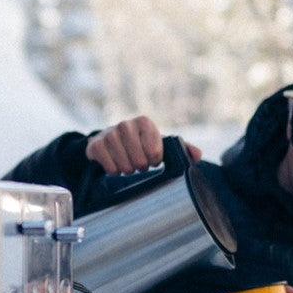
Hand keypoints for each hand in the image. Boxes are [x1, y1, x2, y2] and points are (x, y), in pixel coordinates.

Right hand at [86, 116, 201, 174]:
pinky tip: (115, 165)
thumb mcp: (161, 143)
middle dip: (141, 166)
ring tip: (129, 164)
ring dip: (128, 170)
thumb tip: (197, 155)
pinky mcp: (95, 145)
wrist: (110, 139)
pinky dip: (114, 171)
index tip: (153, 159)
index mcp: (145, 122)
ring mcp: (109, 134)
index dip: (155, 159)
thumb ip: (181, 148)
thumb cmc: (140, 142)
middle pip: (139, 161)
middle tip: (140, 163)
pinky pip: (109, 167)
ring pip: (124, 166)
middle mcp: (126, 125)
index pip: (154, 150)